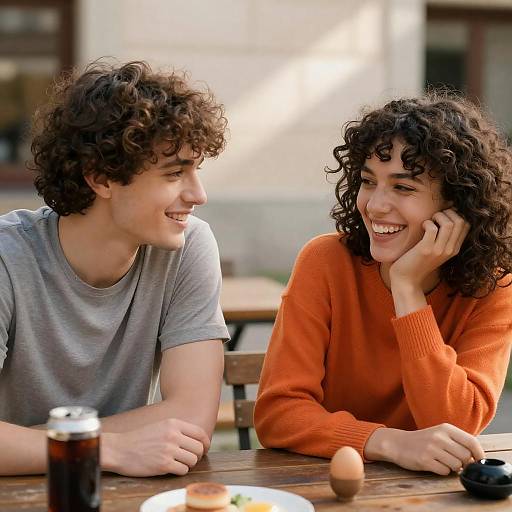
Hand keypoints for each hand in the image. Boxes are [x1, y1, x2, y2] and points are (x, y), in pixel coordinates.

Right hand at [103, 418, 209, 476]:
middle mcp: (173, 435)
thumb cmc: (139, 438)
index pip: (200, 433)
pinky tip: (172, 468)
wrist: (119, 449)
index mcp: (174, 423)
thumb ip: (178, 429)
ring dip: (188, 464)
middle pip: (199, 448)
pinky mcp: (163, 464)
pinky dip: (180, 471)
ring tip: (179, 463)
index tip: (204, 449)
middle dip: (197, 456)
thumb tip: (196, 439)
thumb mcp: (160, 425)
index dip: (205, 443)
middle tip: (190, 459)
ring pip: (193, 460)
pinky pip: (183, 470)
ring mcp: (169, 450)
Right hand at [364, 423, 484, 474]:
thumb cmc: (423, 440)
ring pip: (457, 466)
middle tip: (454, 461)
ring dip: (452, 468)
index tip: (478, 461)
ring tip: (442, 462)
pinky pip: (444, 472)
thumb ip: (458, 441)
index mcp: (446, 428)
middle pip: (466, 456)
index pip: (472, 442)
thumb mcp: (440, 433)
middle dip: (463, 463)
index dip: (479, 454)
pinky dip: (442, 471)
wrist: (397, 443)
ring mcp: (431, 448)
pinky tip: (433, 465)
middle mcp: (439, 436)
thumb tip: (477, 457)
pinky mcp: (424, 460)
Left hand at [389, 208, 469, 289]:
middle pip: (460, 221)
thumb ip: (443, 238)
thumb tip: (445, 215)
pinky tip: (422, 226)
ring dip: (437, 216)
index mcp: (455, 249)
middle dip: (447, 213)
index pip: (467, 225)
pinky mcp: (426, 250)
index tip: (442, 216)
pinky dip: (427, 223)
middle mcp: (450, 250)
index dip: (455, 214)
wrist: (406, 280)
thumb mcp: (436, 250)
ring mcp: (439, 250)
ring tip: (429, 221)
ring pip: (449, 224)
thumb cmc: (417, 262)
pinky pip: (432, 229)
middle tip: (434, 217)